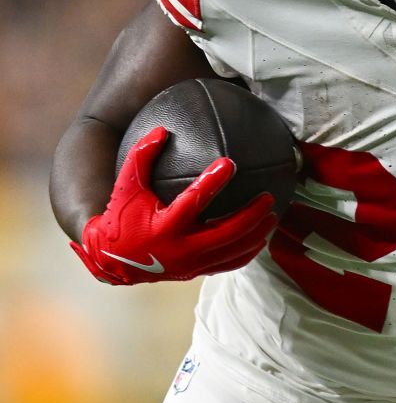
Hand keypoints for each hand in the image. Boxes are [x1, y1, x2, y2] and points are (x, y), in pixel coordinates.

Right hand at [70, 127, 276, 284]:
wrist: (114, 260)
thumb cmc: (123, 217)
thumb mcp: (127, 187)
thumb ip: (141, 158)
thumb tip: (162, 130)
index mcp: (163, 227)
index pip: (192, 202)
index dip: (212, 183)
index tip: (229, 163)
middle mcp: (180, 249)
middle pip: (226, 232)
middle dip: (251, 215)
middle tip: (268, 196)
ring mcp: (191, 265)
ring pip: (233, 251)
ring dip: (257, 233)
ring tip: (274, 214)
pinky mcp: (196, 272)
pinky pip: (230, 264)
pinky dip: (249, 251)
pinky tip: (262, 236)